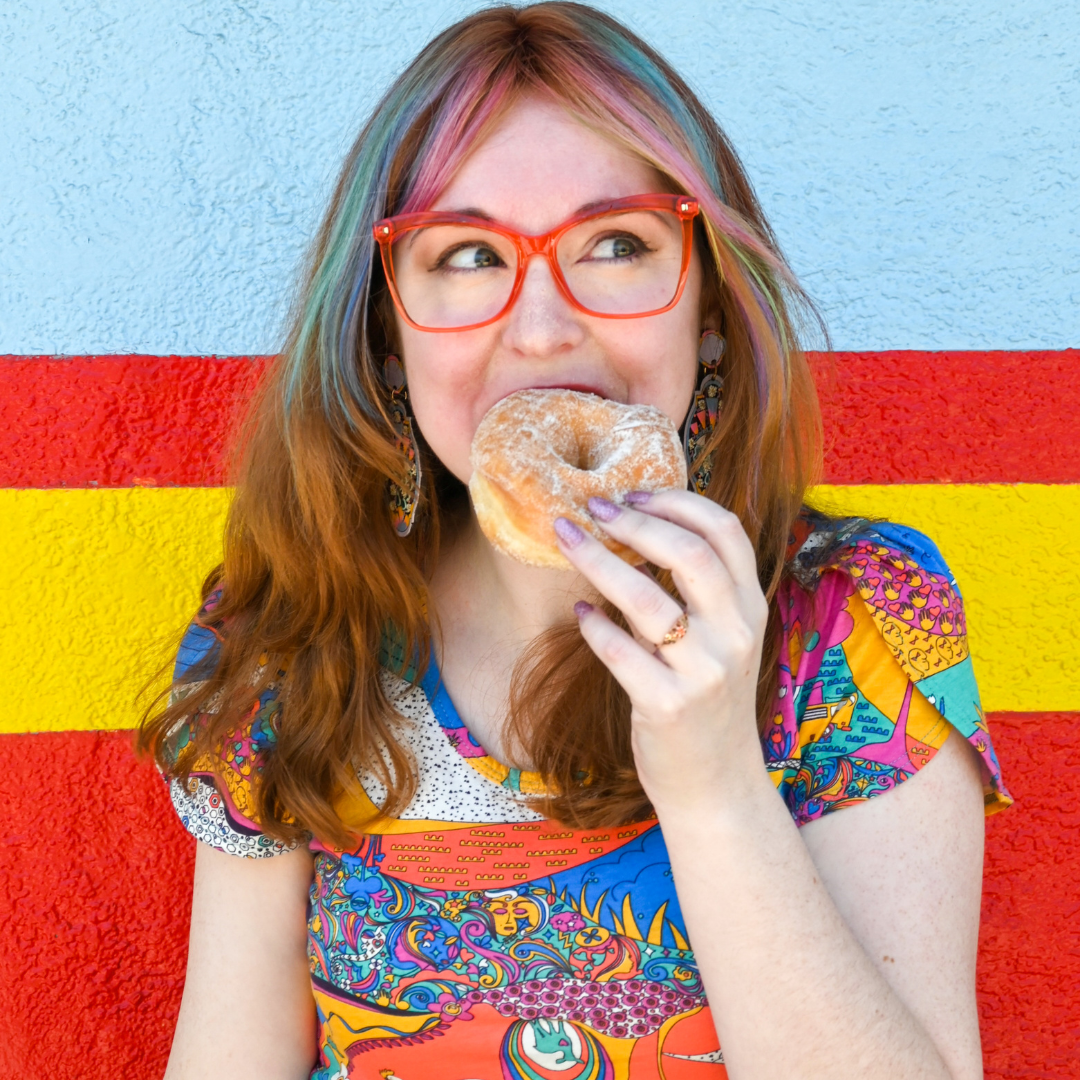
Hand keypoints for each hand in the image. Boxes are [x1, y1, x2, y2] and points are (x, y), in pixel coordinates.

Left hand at [553, 490, 770, 814]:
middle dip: (634, 521)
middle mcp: (736, 634)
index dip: (677, 501)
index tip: (634, 493)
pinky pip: (619, 651)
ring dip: (597, 559)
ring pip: (645, 597)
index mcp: (751, 608)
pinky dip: (592, 624)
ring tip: (566, 539)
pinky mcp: (667, 706)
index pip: (726, 531)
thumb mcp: (718, 641)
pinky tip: (579, 613)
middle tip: (592, 507)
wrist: (717, 784)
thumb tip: (633, 533)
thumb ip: (690, 593)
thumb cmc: (708, 701)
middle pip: (689, 553)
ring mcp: (704, 672)